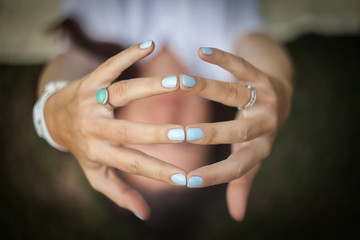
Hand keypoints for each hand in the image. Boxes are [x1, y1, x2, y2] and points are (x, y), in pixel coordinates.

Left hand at [43, 42, 187, 219]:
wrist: (55, 117)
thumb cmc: (83, 147)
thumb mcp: (96, 174)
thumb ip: (118, 193)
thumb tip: (145, 215)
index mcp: (98, 152)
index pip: (132, 165)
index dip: (158, 173)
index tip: (186, 178)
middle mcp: (93, 127)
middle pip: (128, 131)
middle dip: (159, 134)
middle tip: (188, 134)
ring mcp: (91, 101)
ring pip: (121, 93)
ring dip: (150, 88)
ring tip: (179, 82)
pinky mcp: (90, 80)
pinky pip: (109, 66)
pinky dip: (128, 55)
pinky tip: (149, 45)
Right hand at [181, 47, 291, 220]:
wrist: (281, 99)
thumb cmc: (258, 133)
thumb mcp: (252, 157)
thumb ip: (243, 182)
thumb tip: (237, 217)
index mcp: (259, 148)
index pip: (238, 167)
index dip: (216, 175)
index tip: (188, 180)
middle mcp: (265, 125)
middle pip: (238, 130)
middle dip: (211, 133)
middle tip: (182, 134)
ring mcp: (264, 99)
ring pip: (235, 94)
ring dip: (208, 88)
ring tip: (181, 83)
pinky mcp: (261, 76)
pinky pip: (242, 66)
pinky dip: (223, 59)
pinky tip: (202, 52)